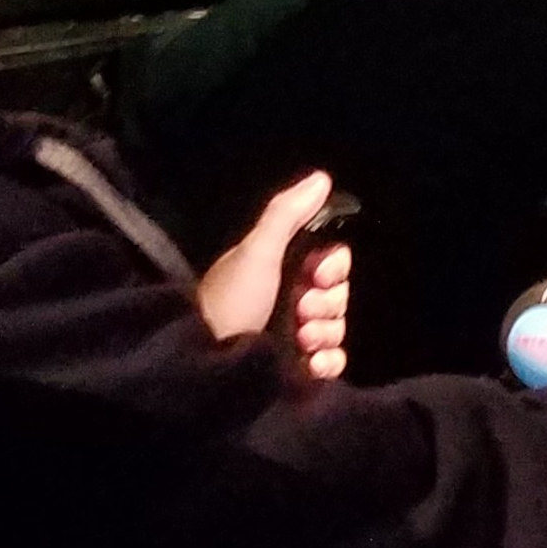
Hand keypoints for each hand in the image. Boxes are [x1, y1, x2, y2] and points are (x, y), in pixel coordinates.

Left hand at [201, 170, 354, 377]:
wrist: (208, 365)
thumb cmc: (230, 301)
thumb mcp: (256, 251)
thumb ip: (287, 213)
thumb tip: (321, 178)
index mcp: (281, 268)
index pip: (332, 260)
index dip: (334, 267)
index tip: (320, 275)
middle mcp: (289, 299)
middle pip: (338, 294)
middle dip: (327, 303)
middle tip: (300, 309)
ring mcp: (293, 336)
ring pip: (336, 327)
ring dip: (325, 332)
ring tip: (300, 338)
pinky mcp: (297, 368)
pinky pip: (332, 360)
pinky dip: (328, 362)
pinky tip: (311, 362)